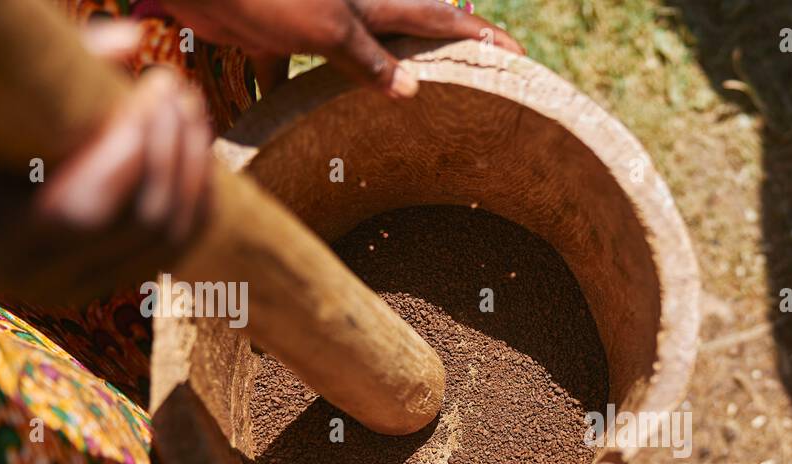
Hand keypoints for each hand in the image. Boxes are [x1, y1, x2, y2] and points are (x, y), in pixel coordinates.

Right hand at [0, 20, 213, 303]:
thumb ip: (53, 72)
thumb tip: (130, 37)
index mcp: (2, 242)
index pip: (84, 210)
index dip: (132, 147)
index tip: (155, 83)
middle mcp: (47, 280)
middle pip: (143, 222)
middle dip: (172, 148)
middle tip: (177, 88)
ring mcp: (87, 287)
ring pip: (170, 236)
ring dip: (193, 167)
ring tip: (189, 108)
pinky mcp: (115, 281)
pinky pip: (177, 245)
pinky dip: (196, 196)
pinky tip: (195, 146)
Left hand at [162, 0, 524, 96]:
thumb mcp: (329, 29)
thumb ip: (368, 60)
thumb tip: (411, 91)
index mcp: (373, 6)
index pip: (440, 19)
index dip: (480, 37)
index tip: (517, 55)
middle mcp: (351, 14)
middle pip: (403, 39)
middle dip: (434, 60)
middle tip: (468, 82)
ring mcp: (314, 26)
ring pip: (353, 61)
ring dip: (370, 85)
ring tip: (397, 114)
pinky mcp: (274, 39)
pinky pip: (287, 75)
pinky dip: (286, 100)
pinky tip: (285, 124)